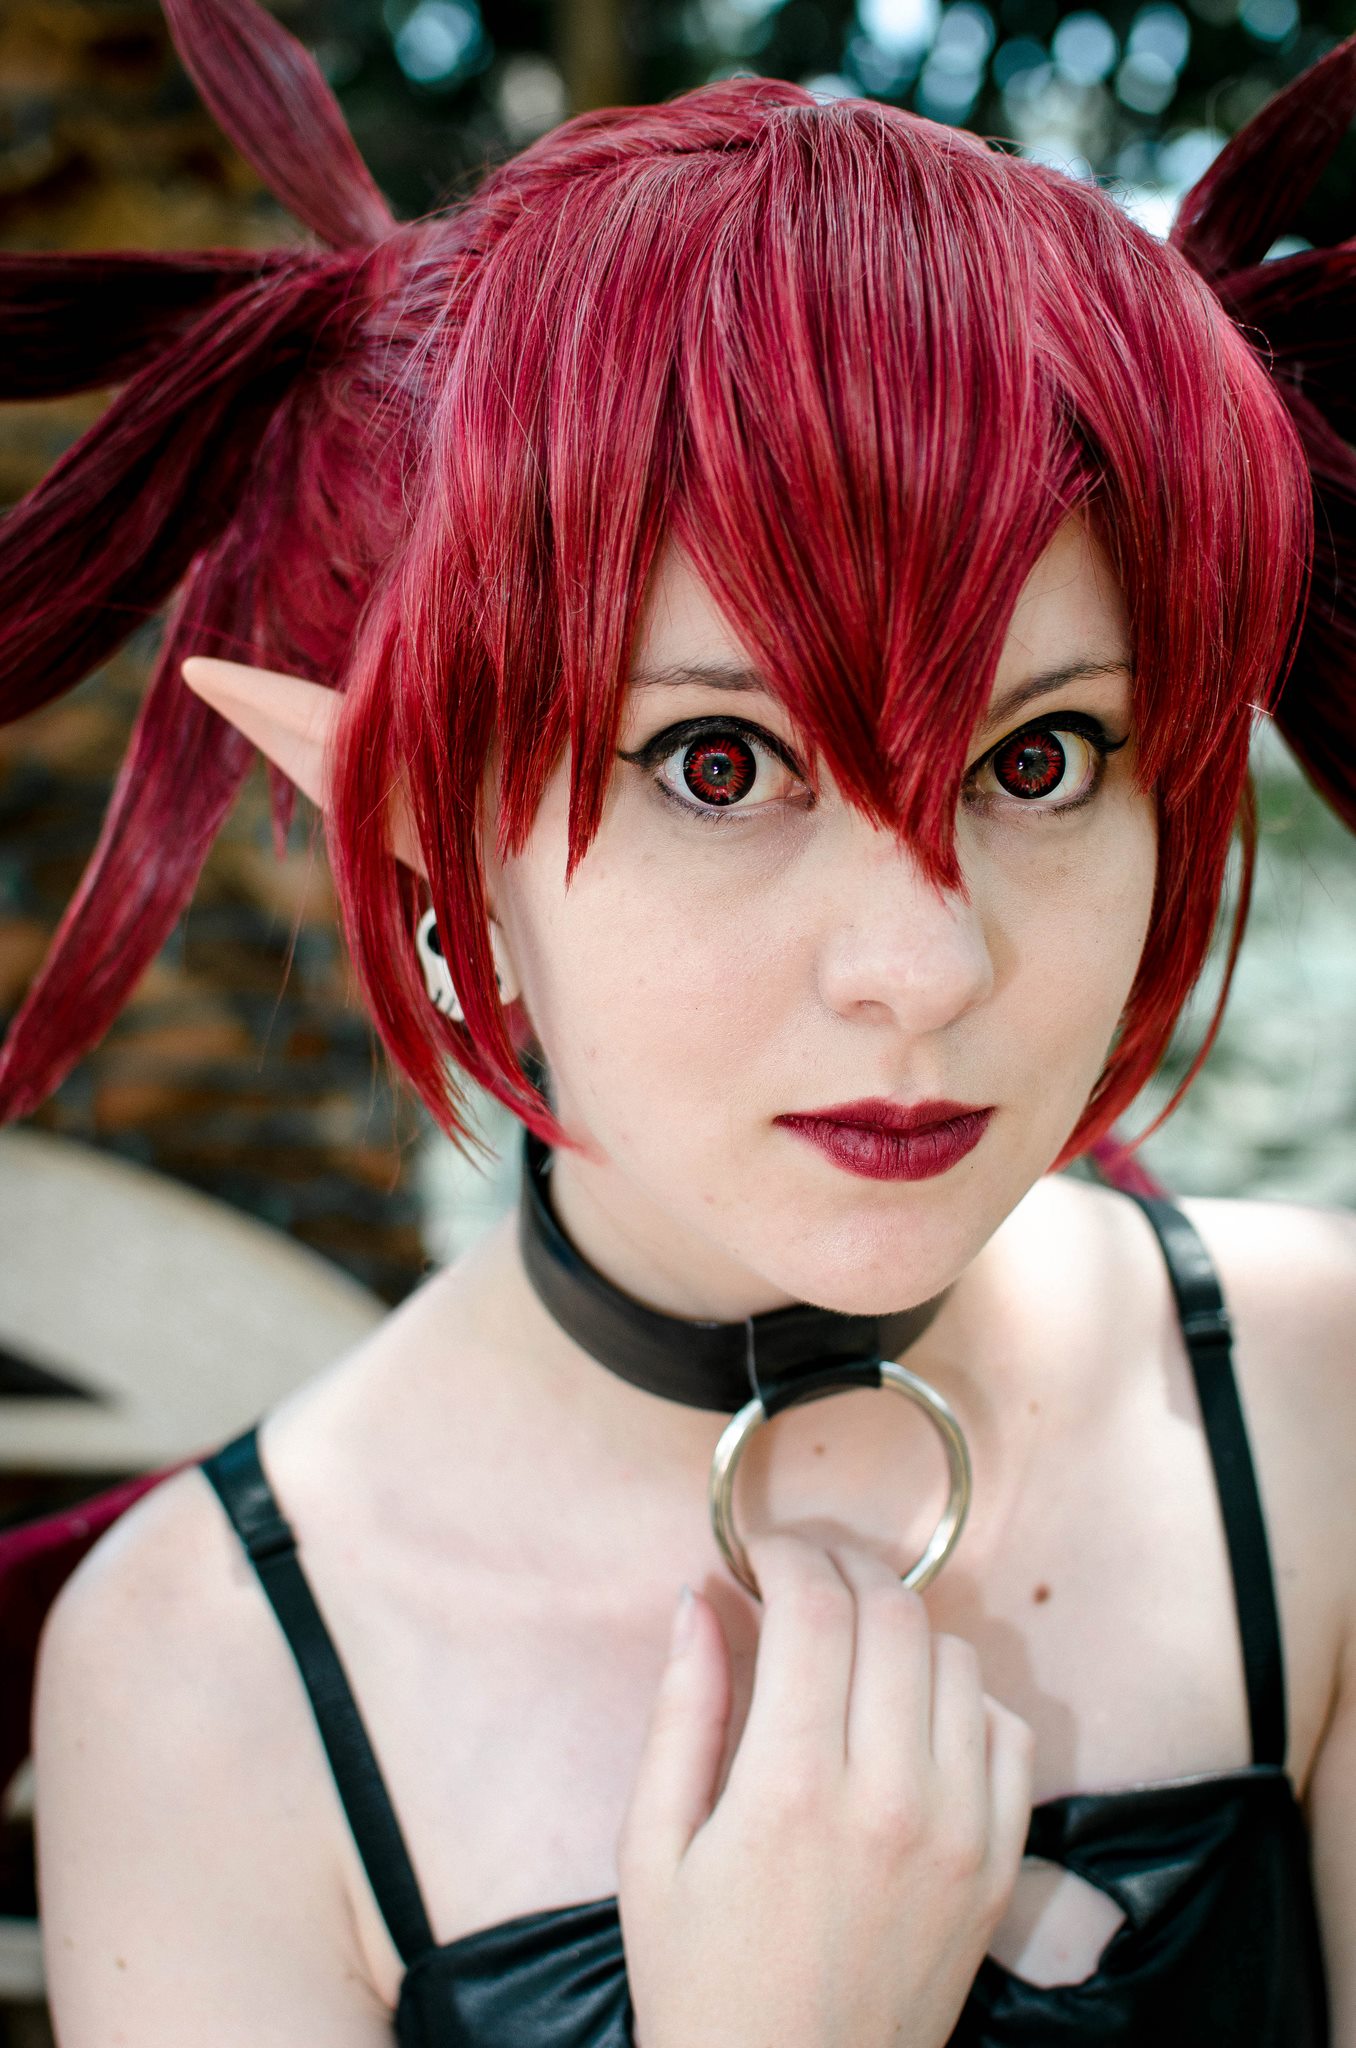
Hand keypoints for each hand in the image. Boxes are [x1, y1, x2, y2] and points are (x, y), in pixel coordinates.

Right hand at [617, 1532, 1033, 2047]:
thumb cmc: (701, 1982)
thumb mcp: (653, 1849)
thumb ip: (682, 1712)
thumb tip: (696, 1598)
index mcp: (792, 1789)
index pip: (814, 1610)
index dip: (786, 1553)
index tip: (759, 1550)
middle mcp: (892, 1798)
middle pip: (893, 1615)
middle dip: (844, 1565)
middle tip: (803, 1569)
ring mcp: (961, 1833)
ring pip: (956, 1660)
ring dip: (901, 1626)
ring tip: (851, 1638)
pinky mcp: (1000, 1867)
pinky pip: (1011, 1733)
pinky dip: (965, 1696)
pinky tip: (913, 1708)